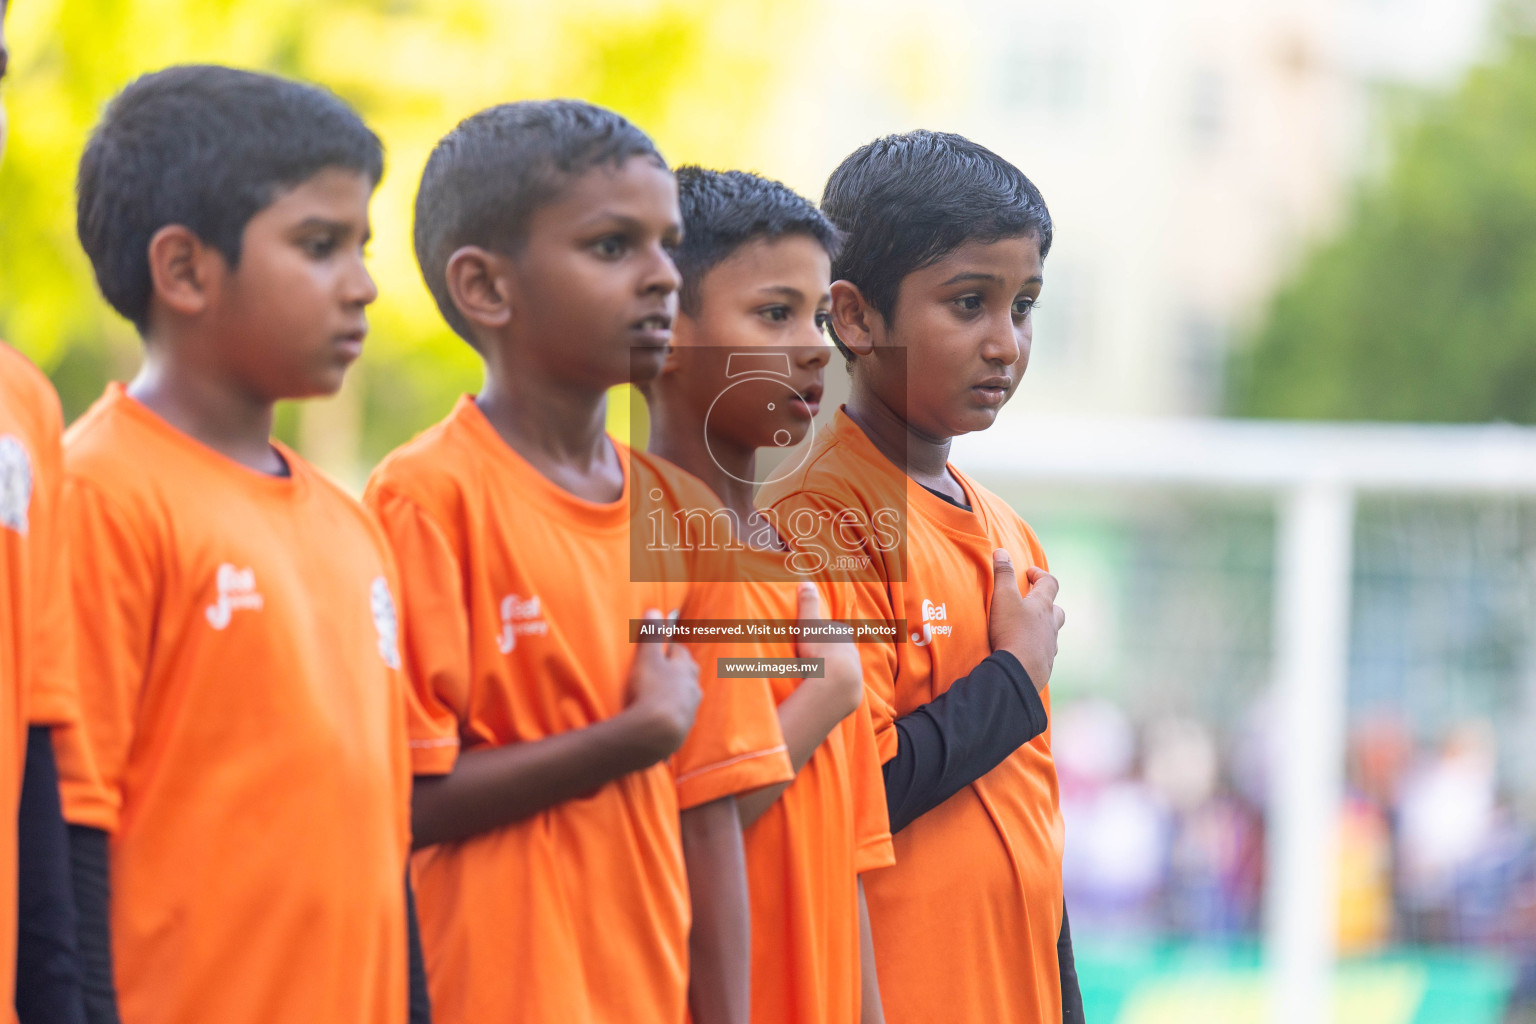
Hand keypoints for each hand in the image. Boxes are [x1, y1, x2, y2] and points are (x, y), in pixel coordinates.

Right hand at [625, 610, 702, 758]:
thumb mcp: (647, 658)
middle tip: (664, 668)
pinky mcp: (684, 730)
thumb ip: (651, 635)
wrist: (657, 733)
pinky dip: (672, 715)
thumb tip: (654, 611)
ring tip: (663, 696)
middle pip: (687, 674)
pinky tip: (663, 720)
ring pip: (686, 697)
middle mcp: (693, 688)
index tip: (661, 645)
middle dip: (677, 670)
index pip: (680, 651)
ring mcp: (691, 710)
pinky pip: (680, 718)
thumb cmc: (652, 690)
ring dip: (677, 694)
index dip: (670, 647)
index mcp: (686, 668)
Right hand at [793, 584, 864, 719]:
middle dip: (831, 651)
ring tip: (818, 675)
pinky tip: (825, 689)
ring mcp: (855, 670)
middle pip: (842, 648)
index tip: (817, 637)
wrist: (836, 681)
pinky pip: (841, 684)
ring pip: (844, 667)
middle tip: (816, 657)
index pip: (836, 629)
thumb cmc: (820, 649)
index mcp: (842, 633)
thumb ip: (808, 603)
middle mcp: (853, 650)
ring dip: (833, 669)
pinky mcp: (853, 688)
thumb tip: (806, 582)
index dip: (826, 632)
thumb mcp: (809, 623)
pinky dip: (834, 685)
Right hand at [987, 549, 1064, 691]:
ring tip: (1028, 629)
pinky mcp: (1044, 664)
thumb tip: (1001, 551)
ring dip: (1043, 628)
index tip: (1029, 573)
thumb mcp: (1003, 598)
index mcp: (1043, 606)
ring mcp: (1050, 646)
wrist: (1019, 671)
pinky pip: (1045, 652)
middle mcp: (1050, 625)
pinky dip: (1037, 648)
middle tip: (1032, 602)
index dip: (1040, 575)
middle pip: (1057, 610)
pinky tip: (1026, 652)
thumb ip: (1002, 574)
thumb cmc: (1012, 631)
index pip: (1050, 583)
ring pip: (1052, 633)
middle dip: (1046, 604)